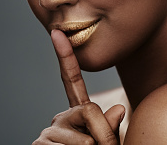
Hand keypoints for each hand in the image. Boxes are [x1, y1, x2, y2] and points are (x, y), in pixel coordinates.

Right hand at [32, 30, 124, 144]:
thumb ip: (112, 128)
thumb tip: (117, 107)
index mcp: (78, 114)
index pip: (72, 81)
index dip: (66, 56)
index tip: (58, 33)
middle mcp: (60, 119)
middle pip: (88, 111)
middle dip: (102, 136)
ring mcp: (49, 133)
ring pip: (81, 136)